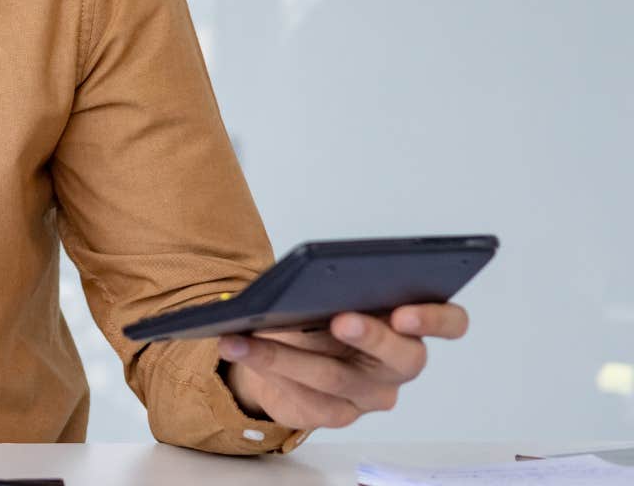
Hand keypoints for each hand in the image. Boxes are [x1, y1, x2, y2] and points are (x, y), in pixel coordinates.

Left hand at [219, 303, 469, 429]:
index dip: (435, 319)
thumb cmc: (316, 310)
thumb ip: (330, 284)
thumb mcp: (324, 290)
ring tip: (246, 336)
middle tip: (340, 319)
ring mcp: (372, 394)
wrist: (285, 347)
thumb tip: (308, 279)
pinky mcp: (339, 414)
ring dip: (286, 355)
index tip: (405, 310)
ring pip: (337, 378)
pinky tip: (242, 350)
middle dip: (371, 336)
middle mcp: (399, 363)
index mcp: (410, 323)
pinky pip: (308, 401)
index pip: (451, 322)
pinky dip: (270, 371)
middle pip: (404, 357)